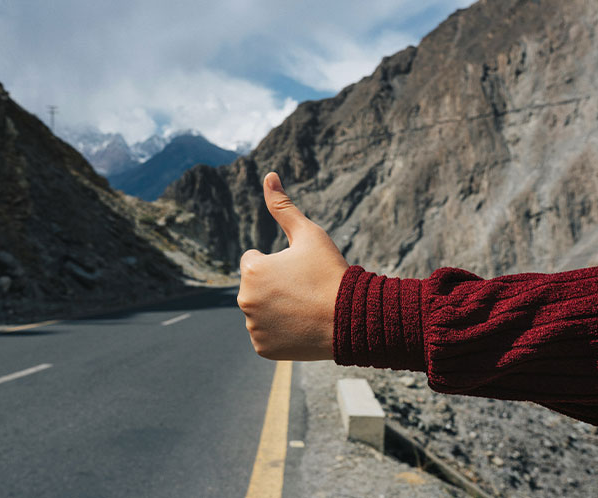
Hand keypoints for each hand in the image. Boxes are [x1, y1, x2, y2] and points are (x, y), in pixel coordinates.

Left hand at [237, 172, 348, 359]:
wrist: (353, 319)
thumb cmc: (331, 272)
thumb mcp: (310, 234)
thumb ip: (283, 206)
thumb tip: (268, 175)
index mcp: (251, 270)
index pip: (254, 261)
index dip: (278, 263)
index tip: (298, 271)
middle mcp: (245, 300)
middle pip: (256, 288)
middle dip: (274, 287)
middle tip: (304, 291)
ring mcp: (253, 327)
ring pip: (261, 311)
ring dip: (276, 309)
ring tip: (304, 309)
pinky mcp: (262, 348)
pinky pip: (266, 335)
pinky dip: (280, 332)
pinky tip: (301, 327)